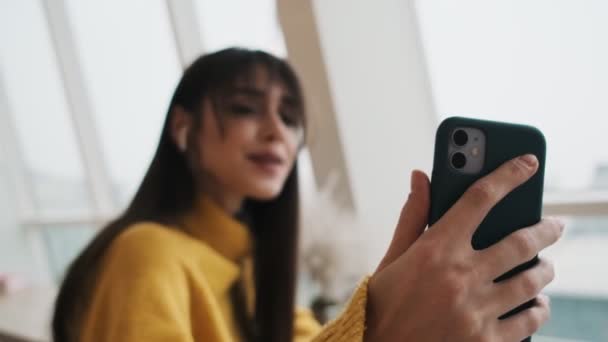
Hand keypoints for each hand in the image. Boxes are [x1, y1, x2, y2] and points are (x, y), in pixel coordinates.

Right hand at [364, 155, 563, 341]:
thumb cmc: (384, 303)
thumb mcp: (393, 257)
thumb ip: (413, 216)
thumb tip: (420, 177)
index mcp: (435, 250)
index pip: (479, 199)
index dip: (508, 175)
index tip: (528, 163)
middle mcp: (460, 277)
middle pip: (519, 242)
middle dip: (545, 229)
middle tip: (556, 225)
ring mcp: (476, 311)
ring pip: (530, 282)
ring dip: (544, 270)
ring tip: (545, 266)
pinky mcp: (485, 341)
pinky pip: (528, 321)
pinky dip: (538, 309)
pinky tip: (537, 303)